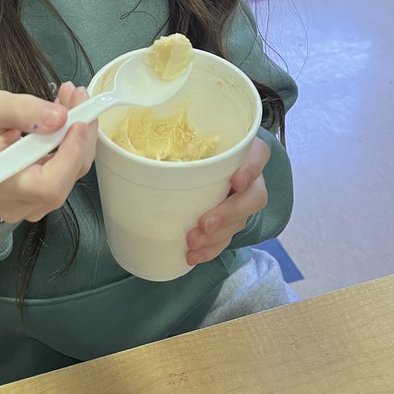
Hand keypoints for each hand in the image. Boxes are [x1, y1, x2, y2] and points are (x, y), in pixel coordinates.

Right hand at [0, 83, 97, 223]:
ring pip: (74, 172)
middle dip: (79, 134)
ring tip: (72, 100)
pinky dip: (76, 141)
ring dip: (80, 134)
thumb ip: (22, 110)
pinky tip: (69, 117)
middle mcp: (21, 204)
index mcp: (0, 187)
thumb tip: (59, 117)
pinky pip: (72, 170)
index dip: (69, 155)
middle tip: (77, 97)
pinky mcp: (48, 196)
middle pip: (67, 177)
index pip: (47, 185)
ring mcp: (37, 205)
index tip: (77, 122)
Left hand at [185, 137, 269, 265]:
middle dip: (229, 213)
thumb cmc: (193, 143)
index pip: (259, 155)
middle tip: (205, 223)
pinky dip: (211, 249)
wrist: (201, 156)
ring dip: (217, 236)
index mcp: (244, 151)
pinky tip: (193, 256)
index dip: (251, 170)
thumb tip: (134, 150)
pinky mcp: (231, 220)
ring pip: (241, 221)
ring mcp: (242, 200)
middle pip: (254, 197)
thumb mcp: (188, 137)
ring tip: (193, 242)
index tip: (235, 181)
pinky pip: (228, 238)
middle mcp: (249, 177)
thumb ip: (175, 142)